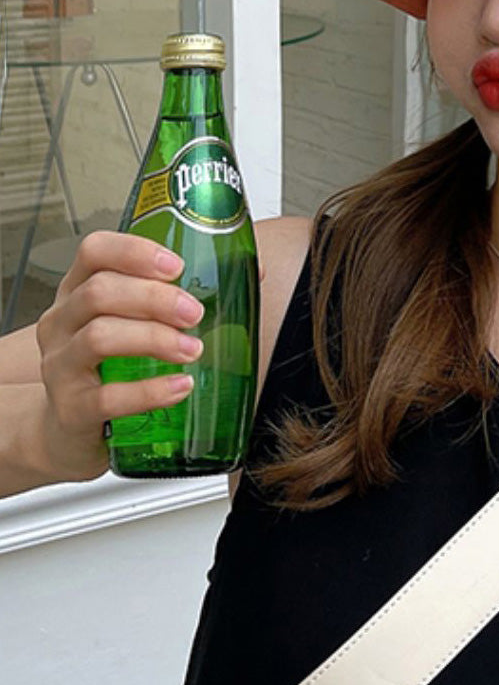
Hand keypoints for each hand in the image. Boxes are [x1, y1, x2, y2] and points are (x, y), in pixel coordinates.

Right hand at [33, 230, 204, 481]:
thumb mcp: (133, 326)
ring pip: (99, 337)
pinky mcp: (70, 410)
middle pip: (100, 292)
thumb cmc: (110, 370)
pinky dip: (150, 391)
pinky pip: (107, 397)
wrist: (71, 432)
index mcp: (78, 292)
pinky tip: (180, 387)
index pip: (93, 252)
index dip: (134, 252)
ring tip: (193, 350)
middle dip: (154, 298)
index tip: (176, 266)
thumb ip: (180, 298)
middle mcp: (61, 323)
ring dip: (155, 339)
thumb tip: (252, 273)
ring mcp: (60, 367)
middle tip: (195, 313)